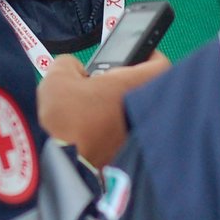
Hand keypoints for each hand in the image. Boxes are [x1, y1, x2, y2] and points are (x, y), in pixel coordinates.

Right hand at [37, 52, 169, 168]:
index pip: (160, 65)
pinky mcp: (120, 153)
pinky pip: (120, 132)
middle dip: (126, 81)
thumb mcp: (58, 76)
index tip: (136, 52)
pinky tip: (86, 125)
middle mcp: (138, 112)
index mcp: (130, 87)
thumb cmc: (65, 119)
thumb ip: (70, 64)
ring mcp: (131, 135)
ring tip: (91, 102)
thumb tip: (76, 72)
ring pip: (132, 112)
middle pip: (145, 90)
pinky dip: (108, 125)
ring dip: (117, 105)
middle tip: (106, 77)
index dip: (150, 54)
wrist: (61, 166)